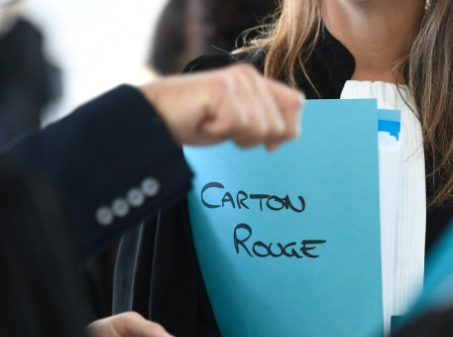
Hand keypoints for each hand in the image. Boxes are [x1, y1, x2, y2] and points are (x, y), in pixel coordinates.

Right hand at [138, 64, 304, 150]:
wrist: (157, 117)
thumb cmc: (196, 121)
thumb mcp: (240, 126)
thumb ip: (268, 124)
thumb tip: (293, 132)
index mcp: (258, 82)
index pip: (295, 103)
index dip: (286, 130)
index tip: (267, 144)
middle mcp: (250, 76)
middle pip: (277, 125)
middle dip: (252, 138)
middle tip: (225, 128)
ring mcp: (236, 81)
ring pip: (259, 127)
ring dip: (234, 136)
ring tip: (213, 122)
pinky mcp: (222, 89)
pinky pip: (237, 125)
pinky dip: (219, 132)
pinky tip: (205, 120)